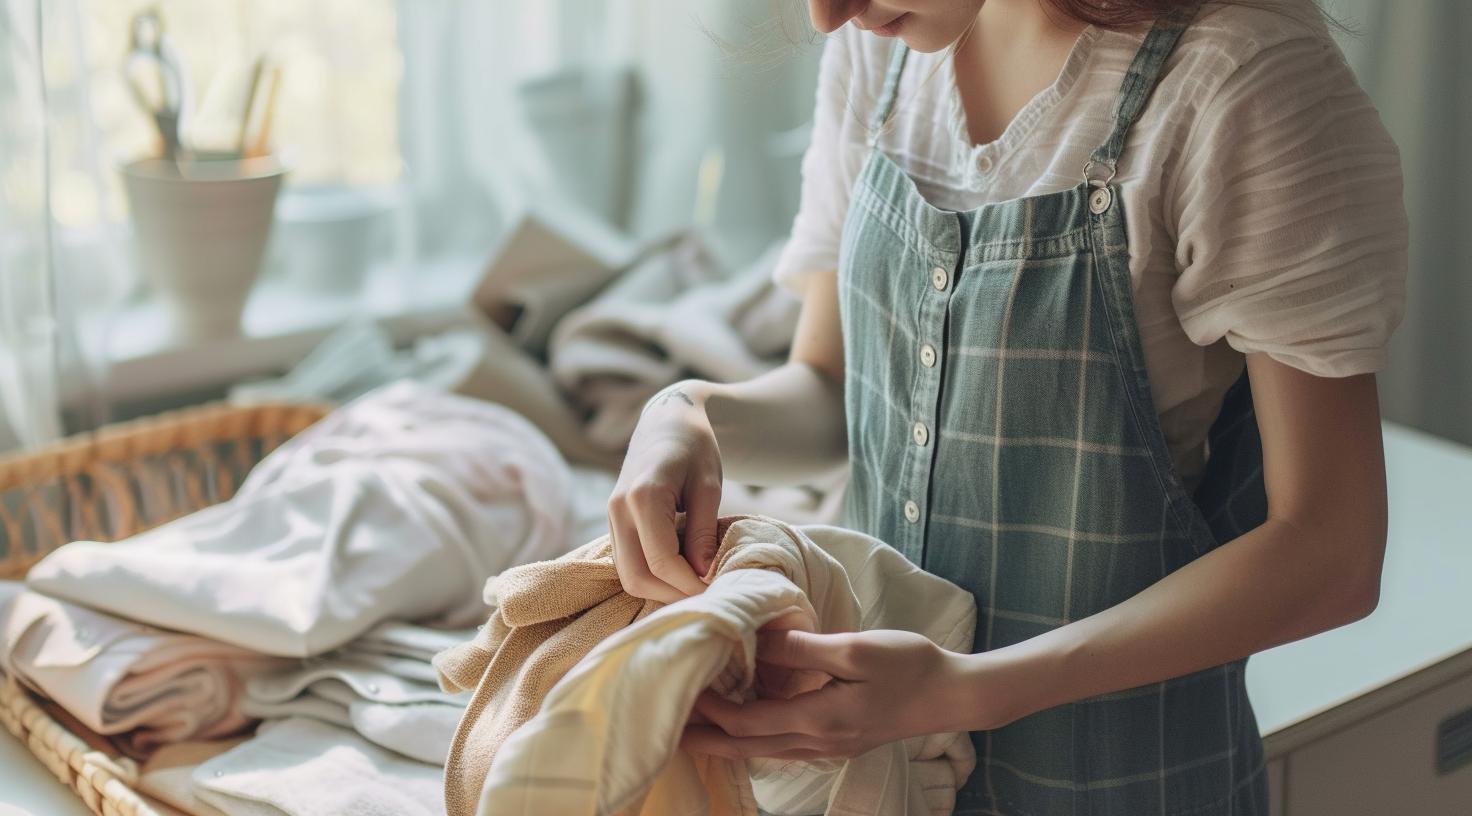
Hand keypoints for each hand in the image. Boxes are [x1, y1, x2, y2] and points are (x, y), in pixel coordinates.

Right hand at [607, 380, 723, 602]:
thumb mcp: (709, 486)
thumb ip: (704, 531)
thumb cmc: (695, 447)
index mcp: (643, 496)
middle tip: (708, 593)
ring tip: (696, 584)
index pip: (661, 561)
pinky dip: (652, 575)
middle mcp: (618, 509)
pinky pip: (627, 562)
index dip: (691, 583)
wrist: (667, 421)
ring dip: (661, 588)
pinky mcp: (614, 523)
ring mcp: (611, 517)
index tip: (718, 589)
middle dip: (673, 594)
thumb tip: (702, 575)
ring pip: (628, 575)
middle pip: (637, 577)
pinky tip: (680, 570)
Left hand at [680, 628, 996, 760]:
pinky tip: (742, 727)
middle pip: (744, 747)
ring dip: (724, 741)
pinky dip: (752, 738)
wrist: (952, 694)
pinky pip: (781, 747)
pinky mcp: (837, 741)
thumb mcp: (855, 649)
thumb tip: (756, 637)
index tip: (678, 687)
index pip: (746, 722)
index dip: (708, 710)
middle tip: (663, 726)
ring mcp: (827, 747)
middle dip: (702, 737)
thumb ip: (802, 648)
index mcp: (817, 720)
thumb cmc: (910, 664)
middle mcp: (816, 742)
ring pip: (761, 751)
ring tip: (690, 728)